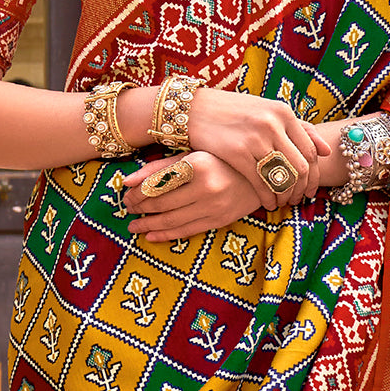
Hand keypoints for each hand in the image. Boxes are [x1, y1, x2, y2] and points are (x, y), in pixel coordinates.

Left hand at [122, 152, 260, 241]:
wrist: (263, 173)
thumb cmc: (222, 159)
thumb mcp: (191, 155)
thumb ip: (159, 167)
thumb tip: (126, 182)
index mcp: (196, 165)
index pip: (156, 184)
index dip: (137, 193)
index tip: (126, 196)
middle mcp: (206, 187)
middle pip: (161, 203)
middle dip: (140, 208)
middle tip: (126, 210)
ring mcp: (214, 206)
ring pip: (172, 220)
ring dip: (148, 225)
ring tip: (134, 226)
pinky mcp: (220, 220)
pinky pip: (187, 231)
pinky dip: (166, 235)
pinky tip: (151, 236)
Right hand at [184, 88, 330, 208]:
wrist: (194, 109)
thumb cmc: (233, 112)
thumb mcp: (267, 112)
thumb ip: (298, 128)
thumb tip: (326, 150)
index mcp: (284, 112)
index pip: (310, 151)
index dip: (314, 176)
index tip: (310, 189)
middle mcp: (273, 123)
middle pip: (300, 167)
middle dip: (302, 189)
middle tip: (297, 200)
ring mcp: (255, 138)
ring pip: (282, 177)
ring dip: (285, 196)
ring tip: (281, 202)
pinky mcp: (237, 153)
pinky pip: (261, 183)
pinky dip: (268, 198)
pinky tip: (267, 204)